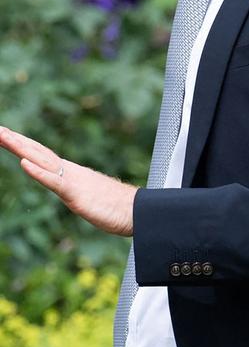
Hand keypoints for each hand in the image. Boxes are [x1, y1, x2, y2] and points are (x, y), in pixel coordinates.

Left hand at [0, 125, 135, 236]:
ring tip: (3, 137)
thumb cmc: (117, 207)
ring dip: (21, 149)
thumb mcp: (89, 197)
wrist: (137, 211)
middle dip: (16, 141)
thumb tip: (73, 190)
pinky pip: (54, 181)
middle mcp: (70, 172)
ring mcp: (73, 181)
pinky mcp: (76, 194)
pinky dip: (38, 172)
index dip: (23, 144)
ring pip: (42, 161)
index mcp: (70, 173)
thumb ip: (78, 190)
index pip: (42, 155)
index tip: (6, 134)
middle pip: (38, 152)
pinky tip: (24, 164)